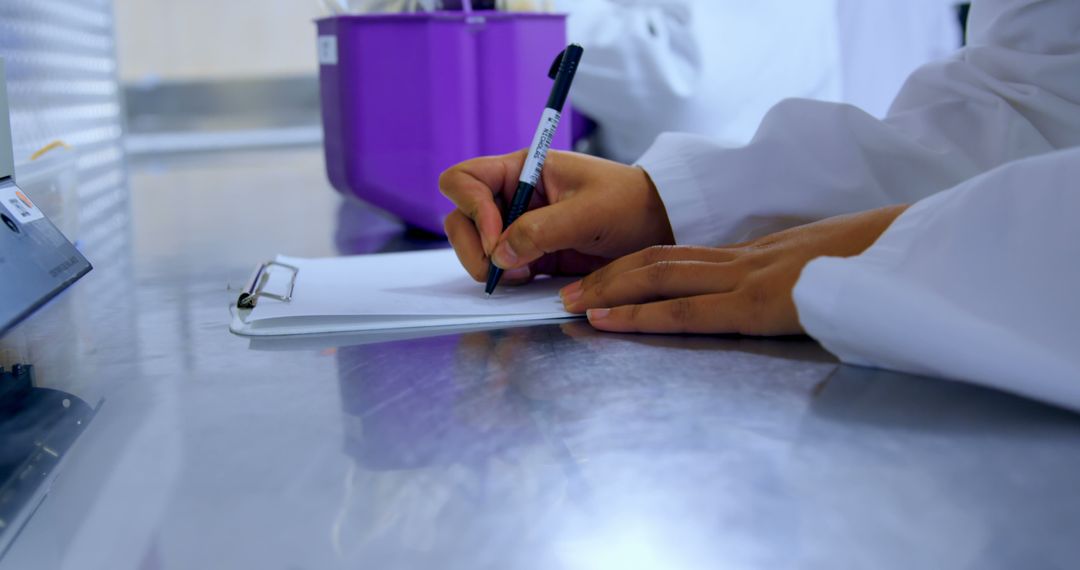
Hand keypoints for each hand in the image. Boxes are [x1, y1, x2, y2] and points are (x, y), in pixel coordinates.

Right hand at [440, 150, 674, 283]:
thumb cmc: (630, 204)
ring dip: (487, 264)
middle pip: (462, 216)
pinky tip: (528, 280)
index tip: (500, 240)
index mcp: (523, 169)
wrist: (659, 227)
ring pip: (477, 244)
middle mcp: (515, 195)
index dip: (473, 210)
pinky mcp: (532, 253)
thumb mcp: (589, 213)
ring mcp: (520, 225)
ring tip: (519, 276)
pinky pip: (500, 265)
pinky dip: (503, 276)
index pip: (466, 180)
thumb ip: (542, 230)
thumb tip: (500, 255)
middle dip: (473, 245)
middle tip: (500, 270)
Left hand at [559, 205, 909, 334]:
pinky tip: (609, 321)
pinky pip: (688, 309)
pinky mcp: (759, 304)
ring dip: (612, 291)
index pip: (688, 256)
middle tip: (569, 290)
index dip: (641, 265)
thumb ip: (803, 287)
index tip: (608, 278)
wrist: (923, 254)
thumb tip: (792, 303)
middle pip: (662, 259)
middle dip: (611, 276)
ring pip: (662, 276)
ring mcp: (751, 278)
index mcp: (765, 255)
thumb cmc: (890, 265)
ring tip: (573, 304)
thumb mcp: (837, 273)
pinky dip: (642, 315)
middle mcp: (749, 260)